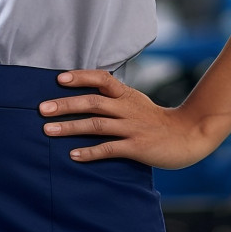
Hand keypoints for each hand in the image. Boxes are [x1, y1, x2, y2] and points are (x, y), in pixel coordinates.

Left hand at [38, 69, 216, 169]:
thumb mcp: (136, 101)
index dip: (80, 77)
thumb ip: (115, 97)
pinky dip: (90, 152)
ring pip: (96, 125)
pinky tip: (73, 155)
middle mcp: (126, 108)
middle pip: (92, 102)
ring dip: (70, 127)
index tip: (59, 78)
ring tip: (48, 131)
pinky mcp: (136, 147)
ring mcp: (131, 127)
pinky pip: (109, 149)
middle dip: (65, 105)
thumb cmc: (156, 120)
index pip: (101, 78)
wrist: (188, 135)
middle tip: (42, 109)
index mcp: (127, 94)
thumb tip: (88, 92)